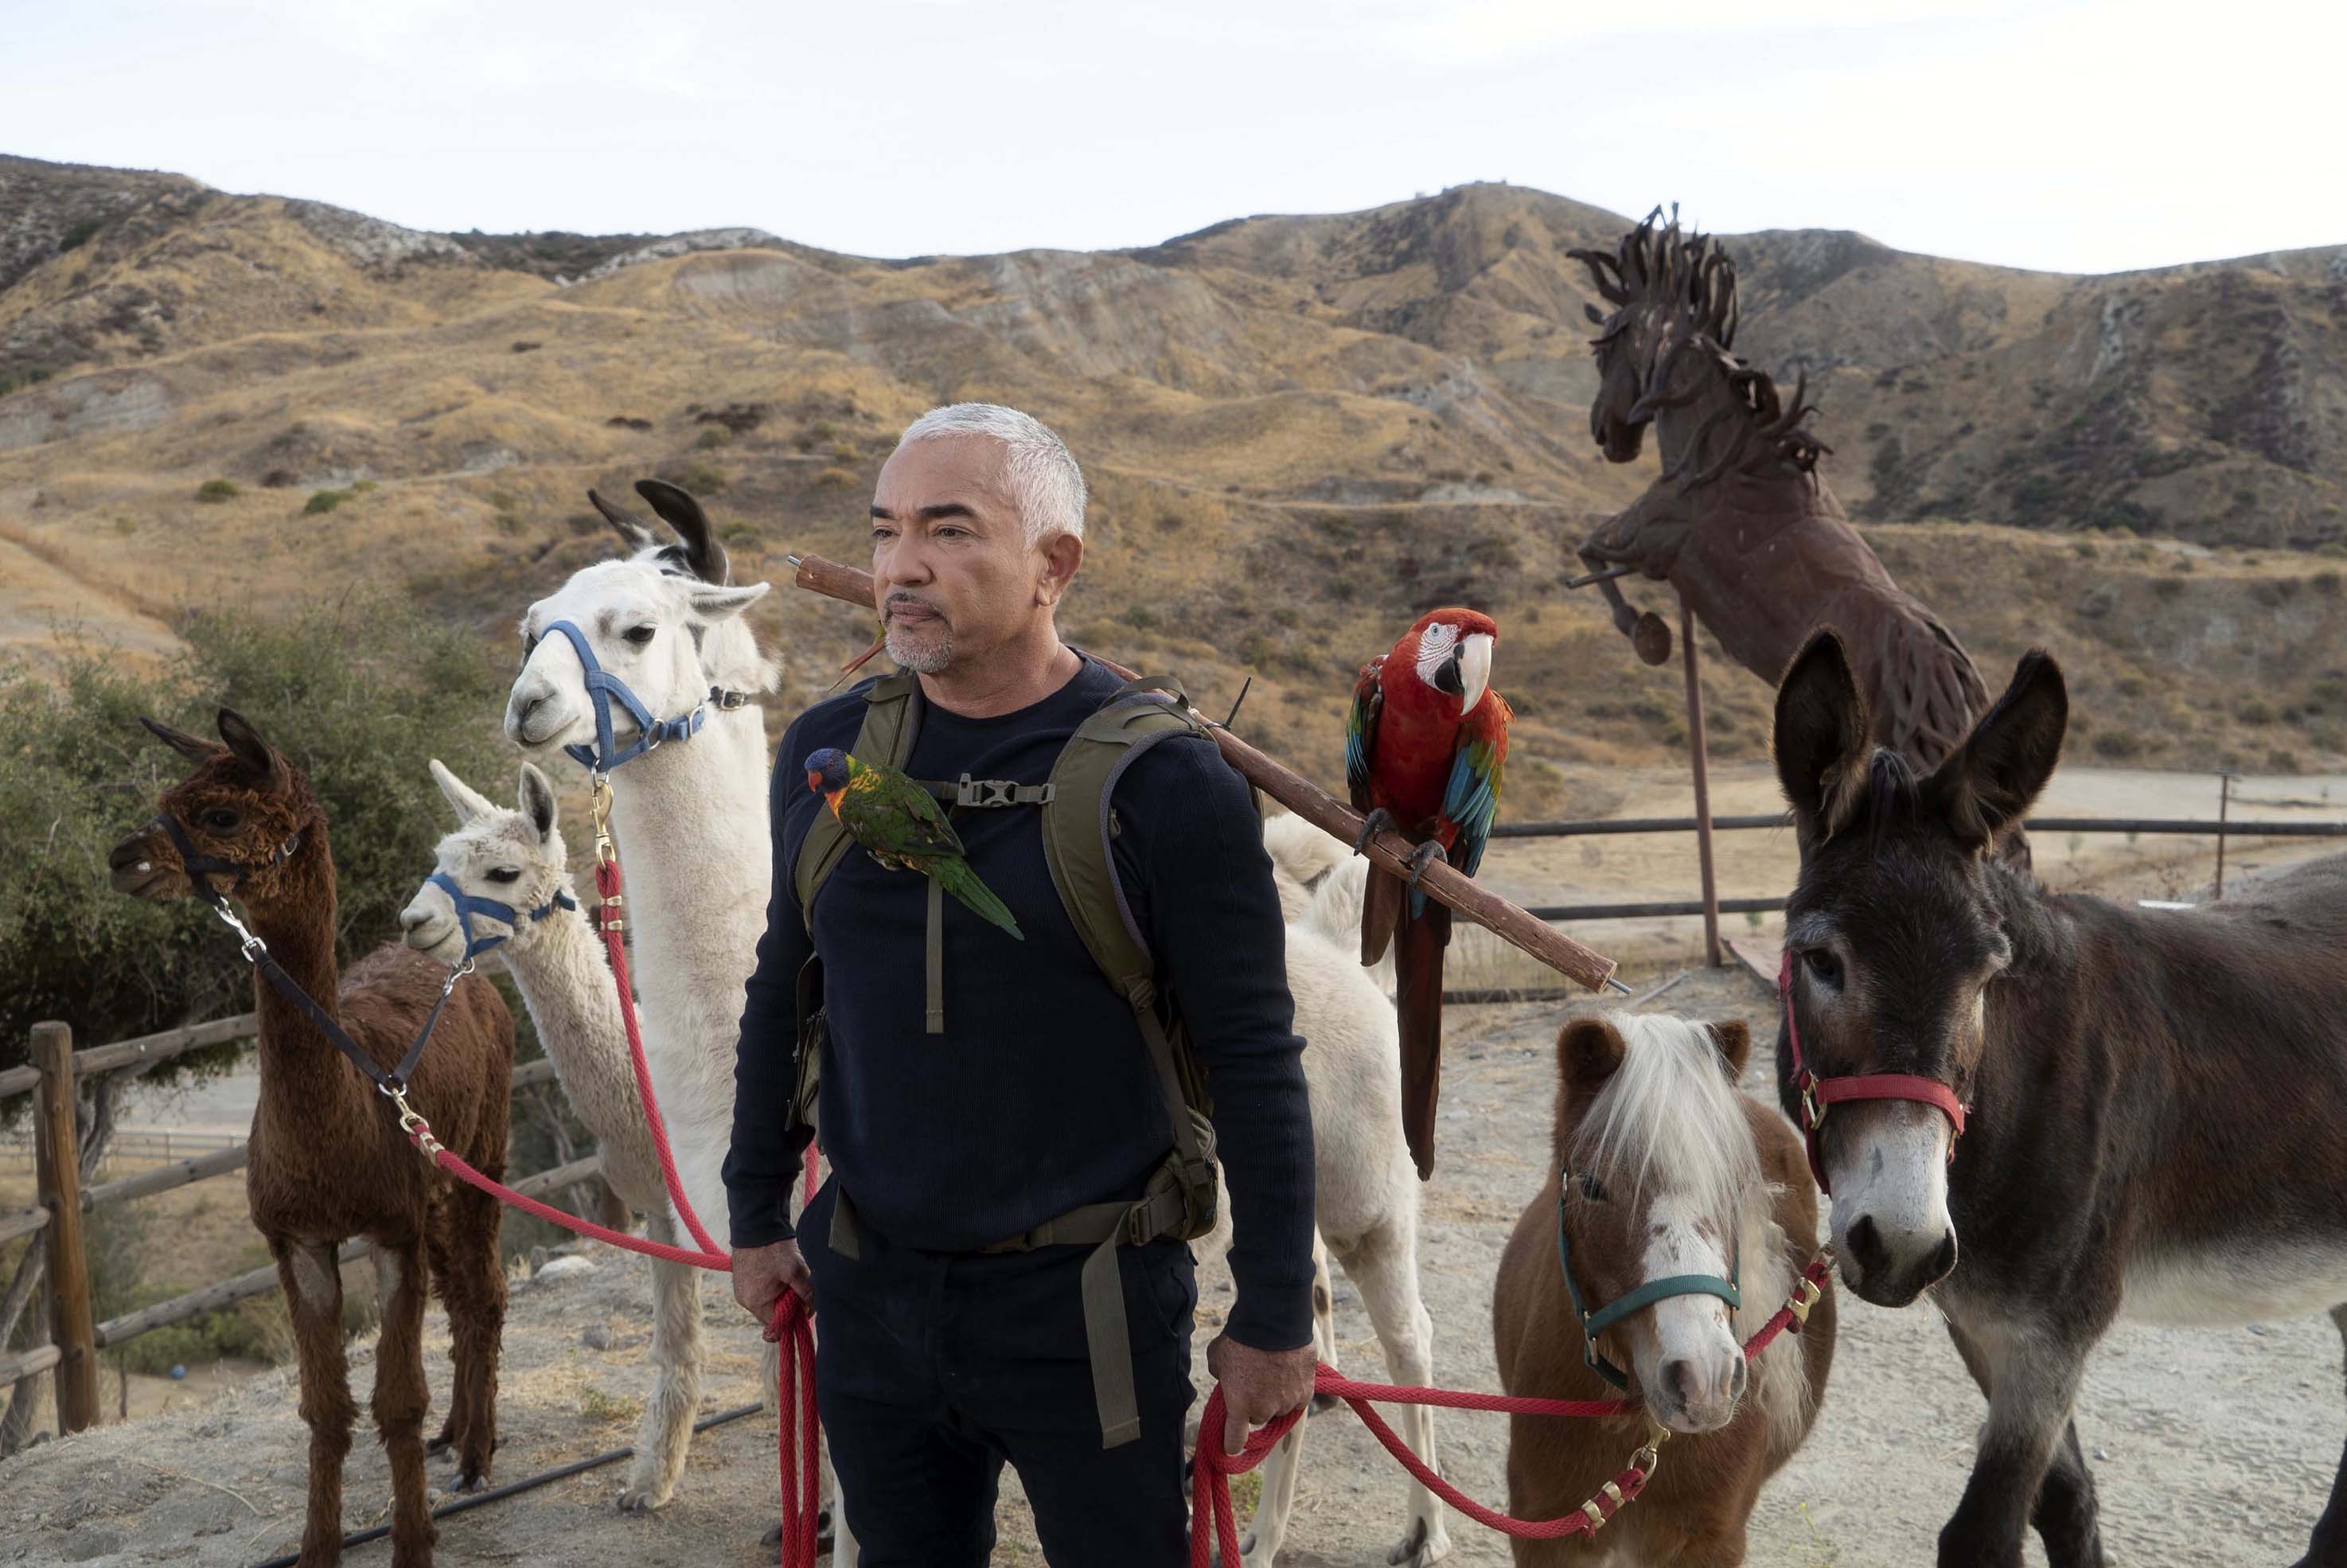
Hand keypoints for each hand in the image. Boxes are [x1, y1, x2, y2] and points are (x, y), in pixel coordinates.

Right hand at [731, 1239, 811, 1323]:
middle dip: (787, 1304)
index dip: (794, 1317)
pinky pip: (761, 1292)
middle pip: (772, 1315)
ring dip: (781, 1294)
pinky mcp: (742, 1281)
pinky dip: (772, 1287)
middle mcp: (745, 1301)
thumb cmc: (774, 1248)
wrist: (756, 1223)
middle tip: (797, 1285)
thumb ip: (806, 1293)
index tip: (803, 1304)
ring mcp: (742, 1291)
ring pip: (768, 1303)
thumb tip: (813, 1309)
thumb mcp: (796, 1270)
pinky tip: (779, 1272)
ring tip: (787, 1275)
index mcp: (755, 1303)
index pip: (778, 1324)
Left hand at [1206, 1332, 1317, 1454]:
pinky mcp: (1307, 1390)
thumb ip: (1221, 1376)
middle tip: (1252, 1382)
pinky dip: (1294, 1390)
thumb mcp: (1217, 1358)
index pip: (1234, 1441)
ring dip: (1275, 1397)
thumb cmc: (1240, 1338)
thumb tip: (1226, 1379)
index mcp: (1240, 1406)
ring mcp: (1288, 1401)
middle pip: (1258, 1417)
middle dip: (1254, 1404)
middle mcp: (1265, 1409)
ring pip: (1279, 1408)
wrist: (1273, 1321)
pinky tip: (1289, 1373)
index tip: (1230, 1445)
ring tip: (1272, 1372)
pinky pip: (1298, 1399)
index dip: (1231, 1444)